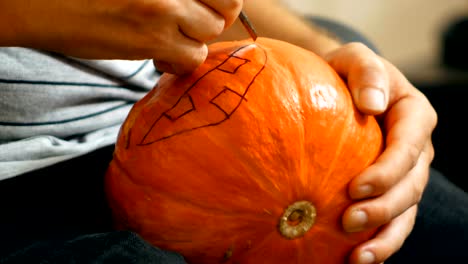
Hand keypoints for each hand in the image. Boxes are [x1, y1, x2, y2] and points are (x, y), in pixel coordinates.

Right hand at [0, 0, 242, 73]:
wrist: (37, 3)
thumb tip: (201, 3)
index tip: (206, 4)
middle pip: (229, 4)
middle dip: (216, 15)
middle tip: (194, 20)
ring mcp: (163, 9)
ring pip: (211, 33)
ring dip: (195, 39)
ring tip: (170, 37)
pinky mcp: (151, 40)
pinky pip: (192, 58)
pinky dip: (180, 61)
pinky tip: (160, 54)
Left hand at [325, 43, 436, 263]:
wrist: (339, 88)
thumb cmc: (344, 73)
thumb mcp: (354, 59)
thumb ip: (366, 73)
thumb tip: (372, 104)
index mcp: (414, 116)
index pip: (409, 147)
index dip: (388, 171)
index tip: (356, 187)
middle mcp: (416, 150)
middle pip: (410, 186)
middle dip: (383, 209)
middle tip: (347, 222)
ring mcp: (405, 174)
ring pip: (405, 212)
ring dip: (384, 237)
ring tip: (357, 258)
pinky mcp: (388, 191)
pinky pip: (390, 221)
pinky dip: (378, 241)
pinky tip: (354, 259)